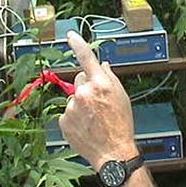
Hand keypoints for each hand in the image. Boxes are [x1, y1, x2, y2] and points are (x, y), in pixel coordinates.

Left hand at [58, 31, 138, 169]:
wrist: (113, 152)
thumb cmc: (121, 124)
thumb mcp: (122, 96)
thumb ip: (110, 77)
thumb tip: (102, 65)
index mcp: (100, 83)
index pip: (86, 57)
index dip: (77, 43)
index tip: (70, 35)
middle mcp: (83, 92)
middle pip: (79, 79)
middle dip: (87, 86)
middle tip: (99, 103)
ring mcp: (72, 107)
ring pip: (74, 97)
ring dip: (81, 104)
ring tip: (94, 119)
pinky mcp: (64, 120)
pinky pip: (68, 112)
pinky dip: (75, 117)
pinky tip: (86, 126)